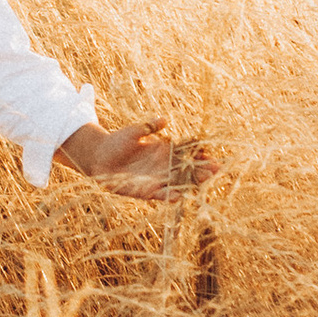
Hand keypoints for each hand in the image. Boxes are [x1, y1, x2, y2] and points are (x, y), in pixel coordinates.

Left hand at [57, 117, 213, 202]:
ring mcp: (156, 179)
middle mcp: (163, 167)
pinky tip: (180, 196)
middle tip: (218, 170)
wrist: (99, 156)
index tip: (213, 155)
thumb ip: (149, 127)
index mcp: (164, 151)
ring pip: (179, 183)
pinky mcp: (144, 191)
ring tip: (206, 182)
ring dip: (192, 183)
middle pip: (187, 170)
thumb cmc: (118, 141)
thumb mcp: (135, 131)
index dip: (200, 155)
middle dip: (203, 170)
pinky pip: (160, 195)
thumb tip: (164, 119)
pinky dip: (169, 196)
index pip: (187, 154)